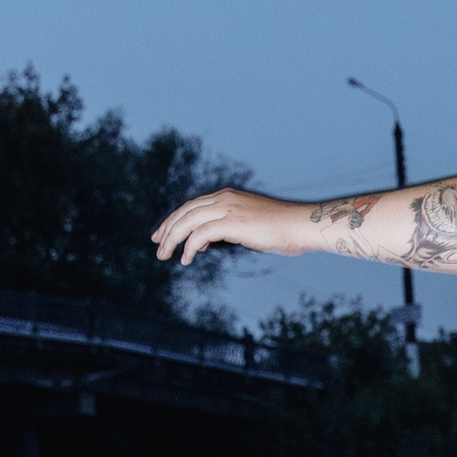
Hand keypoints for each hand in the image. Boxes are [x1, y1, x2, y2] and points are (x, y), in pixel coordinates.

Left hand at [151, 188, 313, 264]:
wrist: (300, 226)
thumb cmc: (279, 229)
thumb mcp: (247, 226)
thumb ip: (225, 230)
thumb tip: (206, 241)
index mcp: (227, 196)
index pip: (191, 206)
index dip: (174, 220)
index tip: (162, 234)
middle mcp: (224, 198)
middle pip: (185, 212)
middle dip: (167, 229)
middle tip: (156, 246)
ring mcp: (228, 209)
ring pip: (188, 221)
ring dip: (173, 239)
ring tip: (164, 255)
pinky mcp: (233, 222)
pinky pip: (201, 234)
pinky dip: (190, 247)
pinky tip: (186, 259)